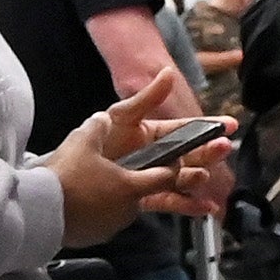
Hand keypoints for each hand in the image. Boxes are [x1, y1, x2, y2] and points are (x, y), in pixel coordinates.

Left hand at [43, 77, 229, 243]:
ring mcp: (141, 177)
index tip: (227, 125)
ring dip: (194, 178)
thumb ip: (147, 99)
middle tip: (223, 150)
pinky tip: (203, 206)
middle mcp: (144, 153)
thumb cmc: (85, 150)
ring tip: (209, 181)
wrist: (52, 198)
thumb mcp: (119, 121)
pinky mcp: (136, 199)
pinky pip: (164, 200)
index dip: (203, 126)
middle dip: (204, 152)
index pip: (178, 127)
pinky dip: (184, 203)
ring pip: (176, 177)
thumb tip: (169, 73)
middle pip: (181, 153)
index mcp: (140, 131)